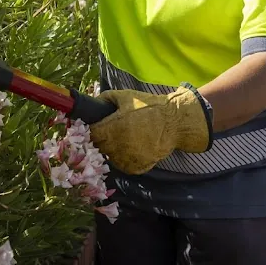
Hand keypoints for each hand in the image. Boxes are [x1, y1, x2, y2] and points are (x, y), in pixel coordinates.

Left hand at [88, 85, 212, 174]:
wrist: (174, 123)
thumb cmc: (150, 107)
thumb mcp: (126, 96)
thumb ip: (106, 98)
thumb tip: (92, 103)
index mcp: (114, 128)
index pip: (91, 134)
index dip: (91, 130)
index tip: (96, 126)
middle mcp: (119, 147)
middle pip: (98, 147)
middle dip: (101, 139)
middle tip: (111, 131)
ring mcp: (128, 159)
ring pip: (110, 157)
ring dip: (112, 149)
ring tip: (124, 138)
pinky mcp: (136, 168)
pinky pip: (123, 164)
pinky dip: (124, 158)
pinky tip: (132, 146)